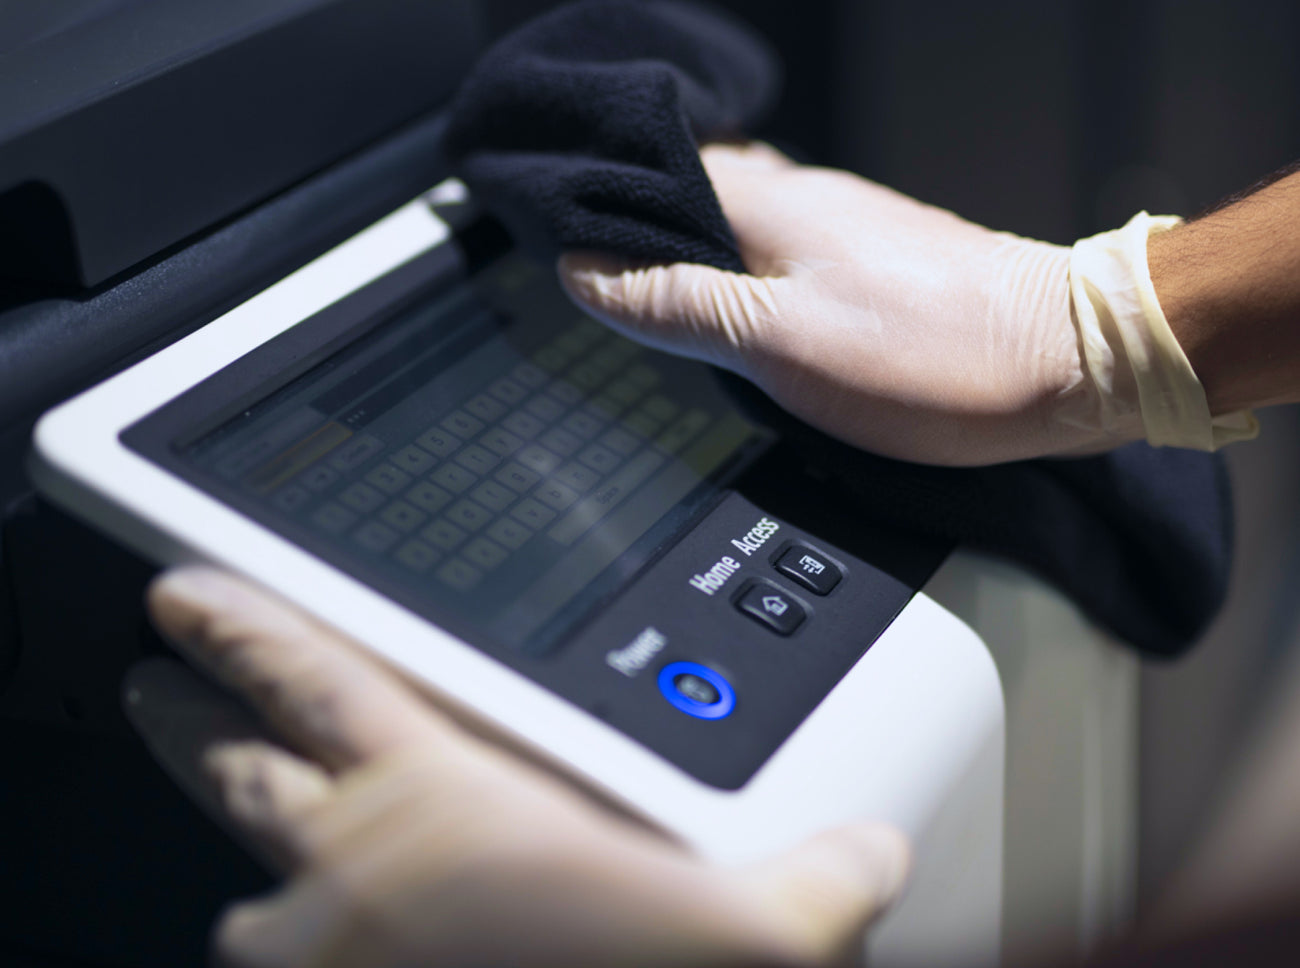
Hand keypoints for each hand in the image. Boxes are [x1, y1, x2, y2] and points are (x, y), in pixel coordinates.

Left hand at [126, 567, 909, 967]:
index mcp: (438, 794)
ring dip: (248, 853)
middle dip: (193, 712)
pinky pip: (275, 961)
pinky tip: (302, 952)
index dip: (246, 624)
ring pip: (252, 873)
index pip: (317, 675)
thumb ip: (815, 875)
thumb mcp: (741, 922)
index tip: (185, 591)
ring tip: (244, 839)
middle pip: (245, 763)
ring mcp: (324, 945)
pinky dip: (286, 950)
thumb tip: (871, 853)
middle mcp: (359, 863)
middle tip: (153, 678)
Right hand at [559, 142, 1111, 465]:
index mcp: (770, 203)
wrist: (1070, 367)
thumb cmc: (932, 360)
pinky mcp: (877, 259)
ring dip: (690, 251)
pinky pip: (782, 251)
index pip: (653, 172)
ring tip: (645, 295)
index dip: (596, 197)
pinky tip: (735, 311)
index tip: (550, 223)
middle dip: (637, 222)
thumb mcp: (776, 344)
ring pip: (738, 221)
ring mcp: (846, 226)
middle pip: (693, 191)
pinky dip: (743, 273)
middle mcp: (807, 197)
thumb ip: (678, 307)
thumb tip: (587, 275)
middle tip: (588, 270)